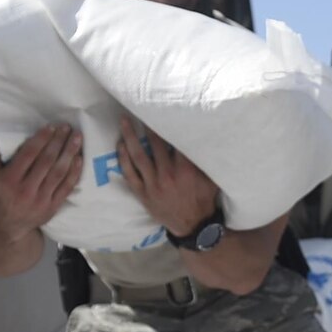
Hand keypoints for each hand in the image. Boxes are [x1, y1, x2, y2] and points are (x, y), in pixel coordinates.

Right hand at [0, 125, 82, 238]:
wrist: (10, 227)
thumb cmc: (2, 197)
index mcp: (10, 180)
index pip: (29, 155)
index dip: (41, 139)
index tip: (51, 127)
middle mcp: (26, 189)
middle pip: (46, 161)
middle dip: (58, 142)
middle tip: (67, 127)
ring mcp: (41, 199)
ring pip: (58, 172)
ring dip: (69, 153)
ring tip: (77, 137)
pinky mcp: (52, 207)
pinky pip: (66, 187)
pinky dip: (74, 172)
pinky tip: (80, 158)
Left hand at [115, 117, 218, 235]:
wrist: (193, 226)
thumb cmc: (203, 199)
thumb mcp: (211, 177)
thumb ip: (205, 158)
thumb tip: (206, 135)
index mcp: (186, 169)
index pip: (176, 139)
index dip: (169, 122)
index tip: (162, 106)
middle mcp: (168, 174)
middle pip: (154, 143)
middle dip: (147, 124)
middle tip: (139, 105)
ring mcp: (153, 184)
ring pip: (138, 156)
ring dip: (129, 137)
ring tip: (124, 121)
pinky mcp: (143, 194)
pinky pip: (130, 174)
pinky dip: (123, 159)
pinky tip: (120, 145)